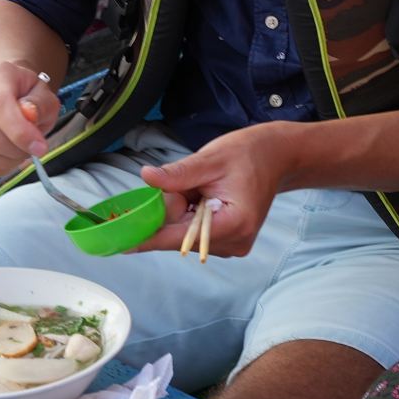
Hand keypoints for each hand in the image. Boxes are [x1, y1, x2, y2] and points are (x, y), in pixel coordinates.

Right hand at [0, 61, 60, 177]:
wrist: (9, 93)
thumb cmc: (27, 95)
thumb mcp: (44, 95)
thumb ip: (40, 104)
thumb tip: (29, 115)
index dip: (19, 131)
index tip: (39, 146)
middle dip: (13, 149)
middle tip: (31, 150)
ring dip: (6, 160)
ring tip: (21, 152)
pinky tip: (8, 157)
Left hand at [129, 123, 300, 257]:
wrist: (277, 157)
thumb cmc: (248, 154)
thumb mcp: (210, 159)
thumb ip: (178, 173)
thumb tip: (146, 177)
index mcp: (233, 224)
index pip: (180, 238)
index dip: (148, 238)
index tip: (121, 243)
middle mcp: (234, 242)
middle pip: (181, 238)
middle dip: (170, 214)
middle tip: (184, 186)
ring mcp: (233, 245)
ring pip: (187, 236)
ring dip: (181, 214)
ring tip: (201, 189)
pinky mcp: (230, 241)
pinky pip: (196, 233)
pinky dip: (190, 217)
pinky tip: (203, 197)